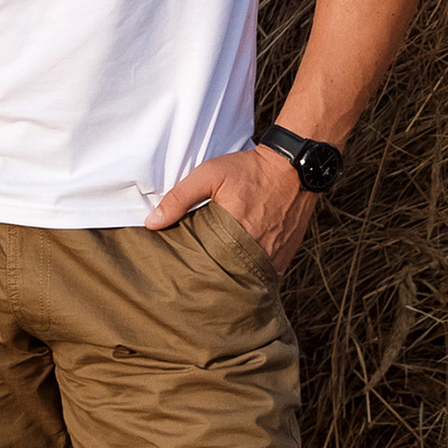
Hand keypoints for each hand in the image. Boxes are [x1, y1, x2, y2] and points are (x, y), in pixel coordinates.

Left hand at [144, 142, 318, 274]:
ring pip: (245, 279)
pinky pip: (262, 275)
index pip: (207, 265)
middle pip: (226, 277)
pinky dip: (249, 273)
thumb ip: (179, 197)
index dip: (192, 270)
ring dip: (231, 277)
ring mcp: (274, 258)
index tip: (180, 270)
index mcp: (236, 234)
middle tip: (193, 276)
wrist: (294, 168)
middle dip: (210, 278)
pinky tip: (236, 267)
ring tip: (213, 274)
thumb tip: (152, 223)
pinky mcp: (284, 258)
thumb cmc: (250, 170)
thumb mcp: (210, 174)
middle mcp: (258, 252)